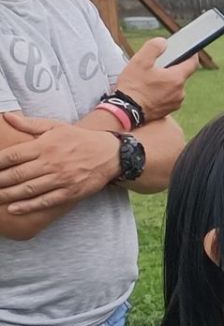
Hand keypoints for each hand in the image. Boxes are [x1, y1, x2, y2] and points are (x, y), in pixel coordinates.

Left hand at [0, 114, 117, 213]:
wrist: (111, 154)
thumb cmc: (79, 139)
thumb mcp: (56, 126)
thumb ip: (30, 124)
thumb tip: (6, 116)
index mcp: (45, 145)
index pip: (13, 155)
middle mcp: (52, 162)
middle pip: (17, 174)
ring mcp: (62, 178)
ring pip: (28, 189)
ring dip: (8, 194)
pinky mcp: (70, 192)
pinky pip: (45, 200)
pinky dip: (28, 206)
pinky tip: (13, 208)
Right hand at [113, 38, 197, 120]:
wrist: (125, 111)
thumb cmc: (133, 87)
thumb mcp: (140, 61)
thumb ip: (153, 48)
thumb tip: (163, 42)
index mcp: (176, 78)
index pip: (192, 63)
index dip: (191, 55)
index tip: (189, 50)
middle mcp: (180, 92)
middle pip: (180, 75)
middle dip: (170, 70)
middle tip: (155, 68)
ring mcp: (175, 102)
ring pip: (174, 87)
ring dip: (166, 82)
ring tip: (150, 81)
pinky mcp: (168, 111)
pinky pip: (169, 97)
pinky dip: (162, 93)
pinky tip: (150, 92)